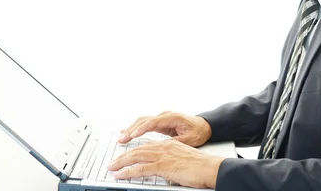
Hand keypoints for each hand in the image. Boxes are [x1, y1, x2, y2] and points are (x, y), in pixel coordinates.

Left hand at [107, 139, 224, 188]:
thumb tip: (164, 168)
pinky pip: (140, 168)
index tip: (125, 156)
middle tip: (112, 162)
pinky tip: (120, 174)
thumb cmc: (200, 166)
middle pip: (138, 150)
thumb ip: (171, 161)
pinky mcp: (162, 165)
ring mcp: (162, 155)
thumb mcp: (182, 159)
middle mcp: (163, 147)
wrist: (209, 167)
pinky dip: (128, 172)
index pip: (146, 147)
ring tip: (112, 167)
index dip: (133, 152)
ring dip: (121, 162)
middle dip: (123, 156)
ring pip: (136, 156)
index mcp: (168, 145)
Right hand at [118, 111, 211, 146]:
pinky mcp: (161, 122)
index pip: (154, 122)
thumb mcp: (190, 139)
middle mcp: (165, 115)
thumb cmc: (199, 131)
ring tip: (121, 137)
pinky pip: (145, 124)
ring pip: (143, 121)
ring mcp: (162, 118)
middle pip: (145, 120)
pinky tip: (127, 132)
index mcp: (172, 117)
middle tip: (122, 138)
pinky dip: (136, 128)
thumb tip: (165, 147)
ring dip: (131, 129)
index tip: (133, 135)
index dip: (142, 128)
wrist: (204, 125)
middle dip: (132, 129)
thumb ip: (177, 141)